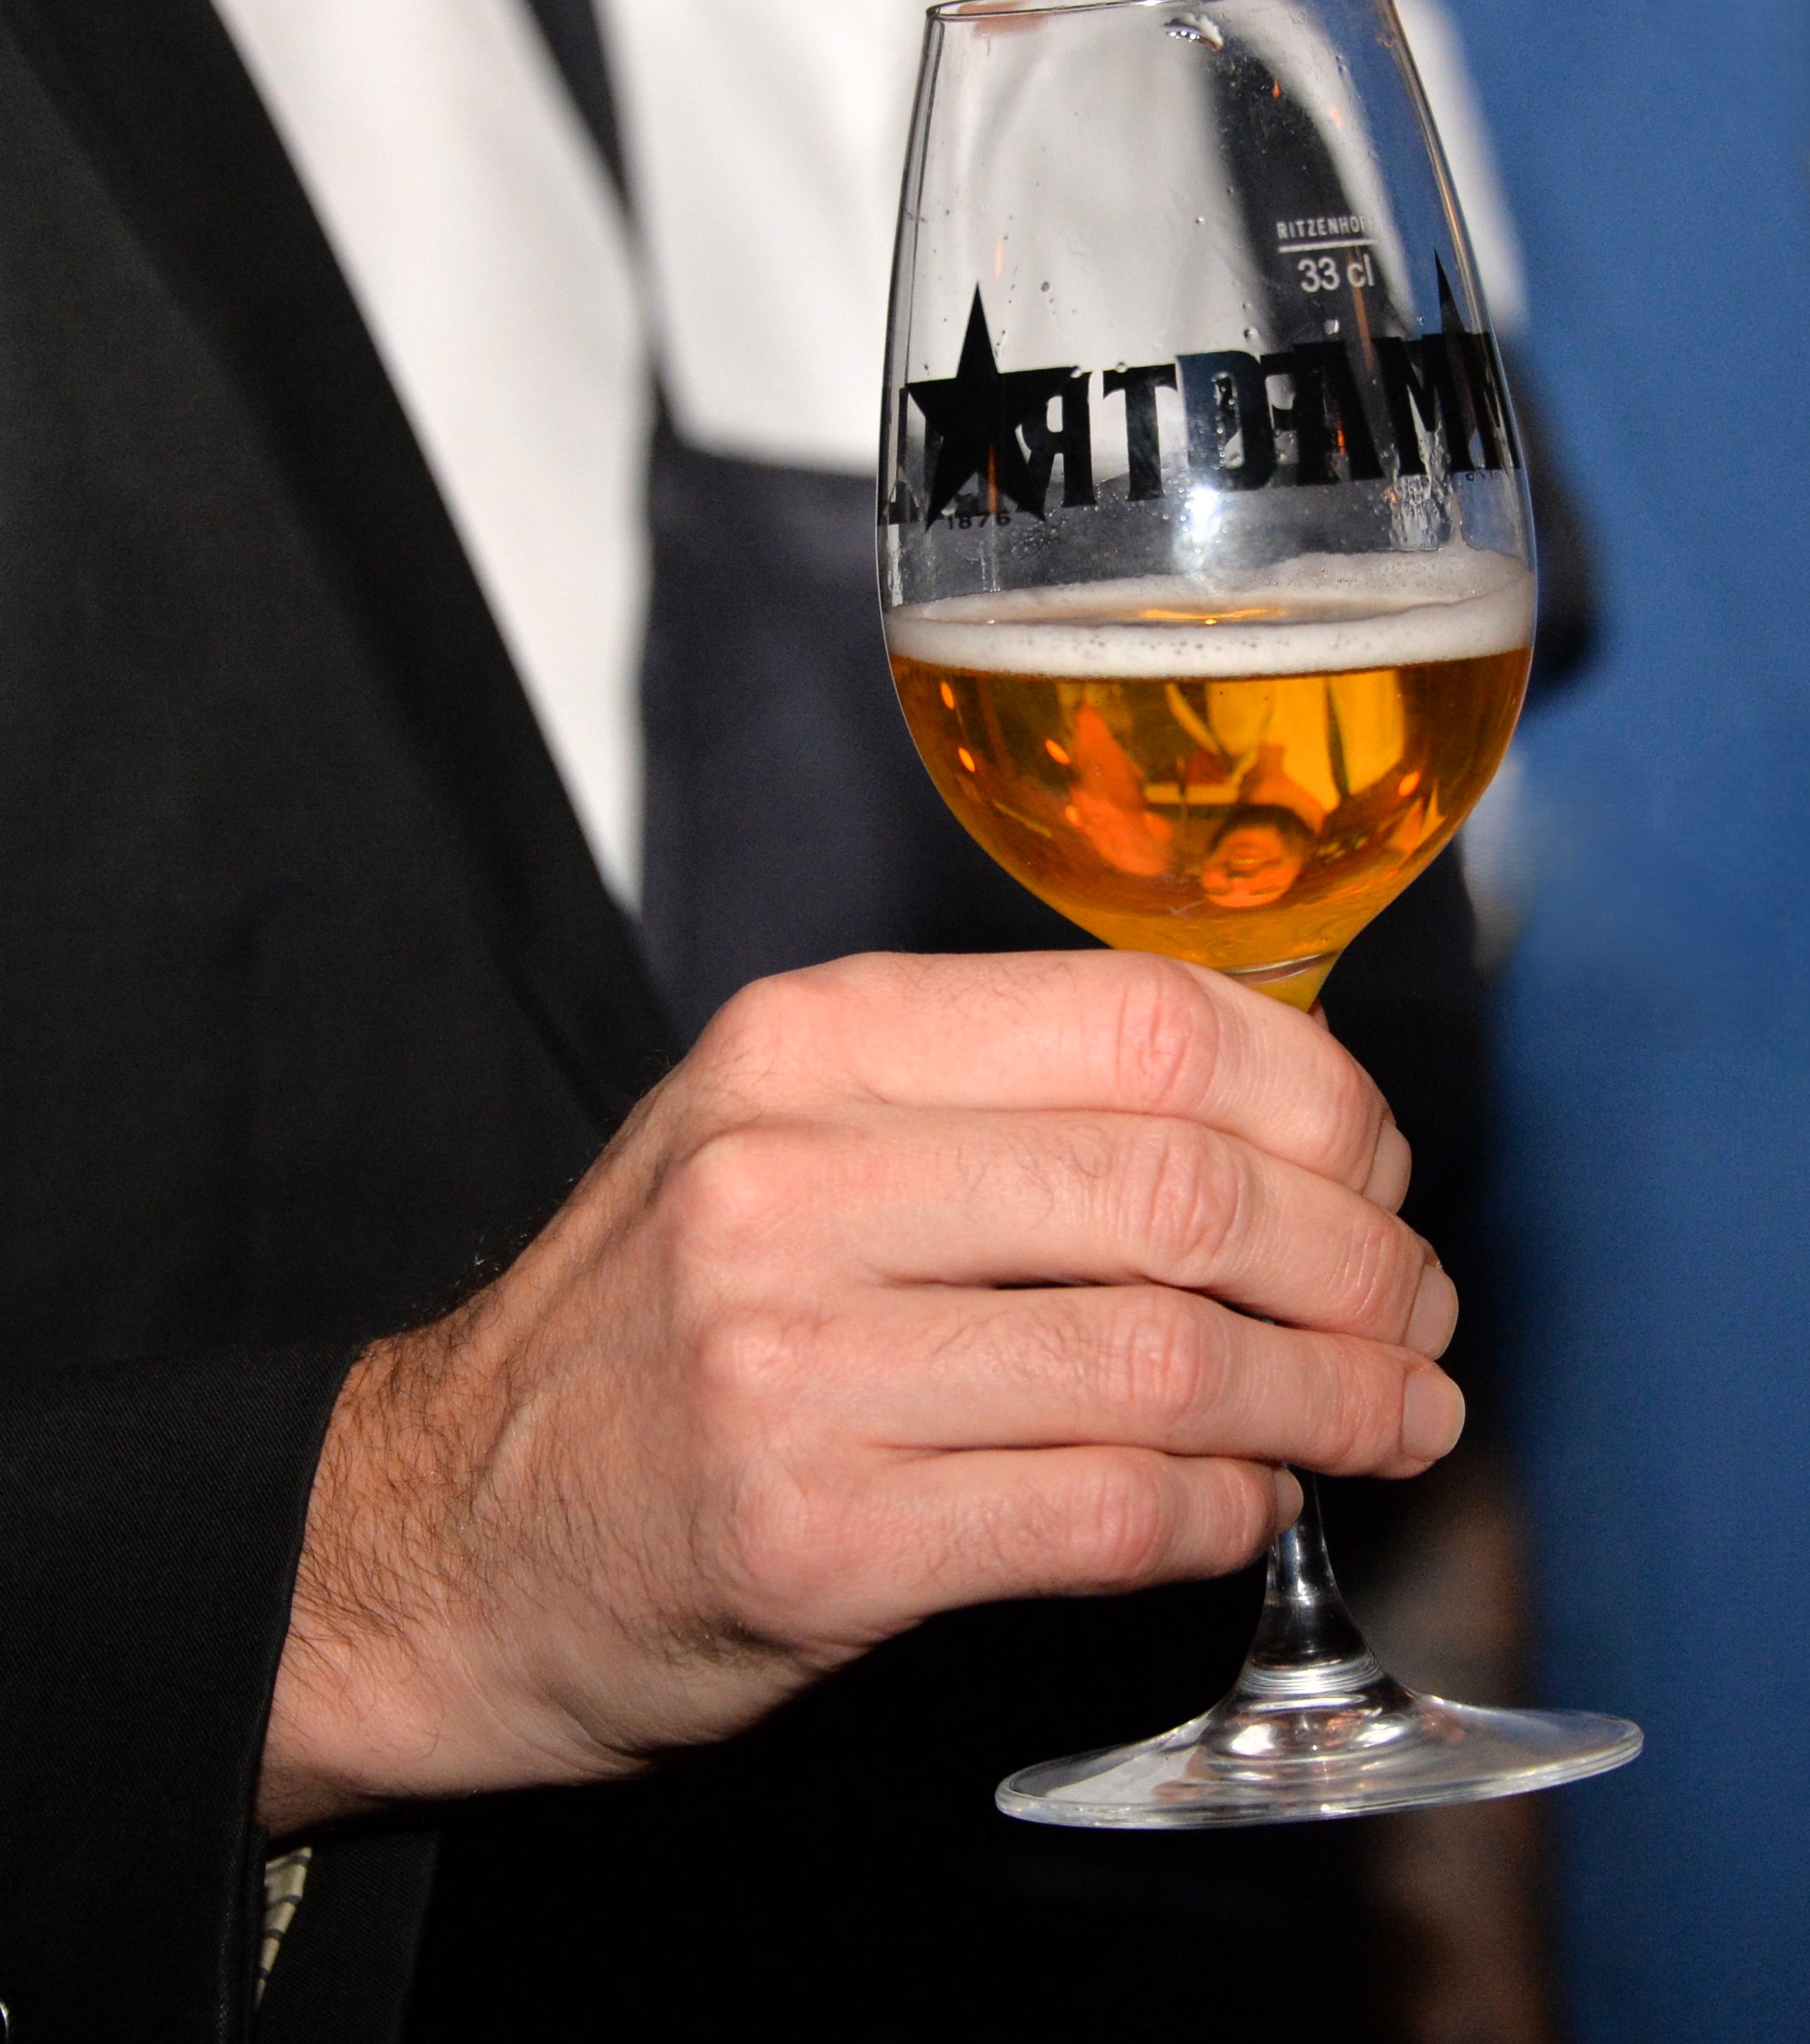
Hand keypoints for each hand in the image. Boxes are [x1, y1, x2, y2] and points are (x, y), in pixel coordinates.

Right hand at [258, 952, 1459, 1831]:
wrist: (442, 1533)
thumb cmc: (651, 1325)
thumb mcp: (777, 1141)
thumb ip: (991, 1110)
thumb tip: (1271, 1137)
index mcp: (806, 1044)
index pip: (1143, 1020)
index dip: (1317, 1097)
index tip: (1376, 1165)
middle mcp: (792, 1178)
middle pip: (1181, 1189)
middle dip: (1360, 1259)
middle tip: (1418, 1310)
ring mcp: (791, 1362)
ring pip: (1168, 1358)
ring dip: (1330, 1398)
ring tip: (1395, 1417)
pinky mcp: (810, 1539)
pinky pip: (1102, 1511)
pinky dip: (1222, 1512)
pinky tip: (1254, 1506)